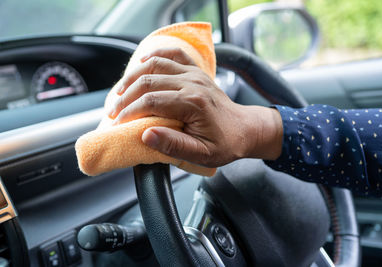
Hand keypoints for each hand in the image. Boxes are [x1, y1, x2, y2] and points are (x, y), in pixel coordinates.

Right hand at [108, 48, 282, 166]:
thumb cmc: (225, 144)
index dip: (129, 112)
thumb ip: (174, 145)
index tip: (117, 124)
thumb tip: (146, 135)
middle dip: (125, 97)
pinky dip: (155, 55)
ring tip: (119, 93)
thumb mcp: (202, 154)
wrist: (245, 129)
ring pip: (155, 64)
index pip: (151, 101)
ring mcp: (194, 74)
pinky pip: (173, 55)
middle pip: (148, 80)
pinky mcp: (196, 71)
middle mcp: (192, 83)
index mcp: (193, 103)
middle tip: (113, 112)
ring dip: (133, 76)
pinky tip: (142, 62)